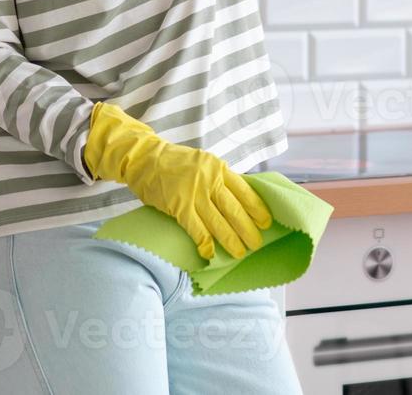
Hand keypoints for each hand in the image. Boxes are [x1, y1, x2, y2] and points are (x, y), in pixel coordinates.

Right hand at [83, 101, 270, 259]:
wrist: (145, 158)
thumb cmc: (175, 163)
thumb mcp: (203, 163)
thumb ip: (219, 179)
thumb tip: (239, 201)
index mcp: (219, 168)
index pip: (245, 191)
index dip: (257, 209)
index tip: (266, 222)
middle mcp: (210, 180)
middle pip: (235, 209)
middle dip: (248, 229)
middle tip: (256, 244)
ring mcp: (195, 193)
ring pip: (218, 222)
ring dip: (231, 240)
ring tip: (239, 253)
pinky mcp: (179, 206)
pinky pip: (196, 229)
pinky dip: (205, 243)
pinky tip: (210, 253)